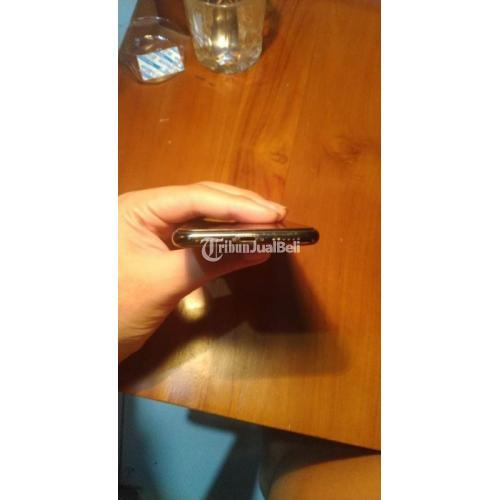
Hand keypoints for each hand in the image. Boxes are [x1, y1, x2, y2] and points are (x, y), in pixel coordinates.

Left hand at [118, 181, 285, 360]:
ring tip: (270, 226)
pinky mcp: (164, 249)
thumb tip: (259, 249)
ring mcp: (156, 230)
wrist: (86, 344)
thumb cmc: (113, 310)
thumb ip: (211, 262)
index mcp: (138, 208)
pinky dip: (226, 241)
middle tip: (279, 217)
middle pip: (203, 200)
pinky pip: (201, 238)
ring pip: (204, 216)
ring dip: (237, 222)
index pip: (195, 197)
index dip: (237, 205)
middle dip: (241, 207)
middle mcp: (148, 211)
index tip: (272, 213)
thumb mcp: (163, 283)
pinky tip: (247, 243)